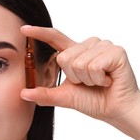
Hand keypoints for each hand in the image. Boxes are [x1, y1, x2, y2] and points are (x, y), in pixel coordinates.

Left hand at [20, 25, 139, 121]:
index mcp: (74, 52)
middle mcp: (88, 45)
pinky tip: (108, 80)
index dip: (39, 33)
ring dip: (87, 80)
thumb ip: (44, 94)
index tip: (24, 29)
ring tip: (99, 81)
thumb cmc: (92, 101)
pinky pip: (94, 66)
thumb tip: (23, 94)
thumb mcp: (63, 97)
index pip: (54, 38)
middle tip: (88, 82)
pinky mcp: (116, 51)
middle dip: (74, 77)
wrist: (114, 110)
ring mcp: (103, 46)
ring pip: (79, 63)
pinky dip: (98, 79)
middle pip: (64, 58)